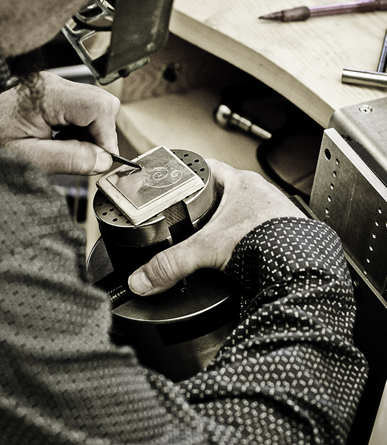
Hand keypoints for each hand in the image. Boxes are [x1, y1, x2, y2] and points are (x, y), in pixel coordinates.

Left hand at [0, 71, 119, 173]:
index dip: (106, 136)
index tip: (101, 159)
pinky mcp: (57, 95)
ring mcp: (56, 87)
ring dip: (91, 133)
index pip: (99, 107)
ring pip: (98, 108)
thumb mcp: (33, 159)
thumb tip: (103, 160)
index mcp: (48, 95)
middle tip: (84, 156)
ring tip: (68, 149)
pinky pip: (86, 110)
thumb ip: (71, 159)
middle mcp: (55, 85)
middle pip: (103, 104)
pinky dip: (82, 130)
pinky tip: (65, 141)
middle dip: (100, 135)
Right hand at [128, 159, 306, 295]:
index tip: (176, 178)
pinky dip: (244, 239)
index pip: (207, 167)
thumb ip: (171, 264)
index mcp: (241, 183)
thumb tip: (143, 277)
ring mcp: (272, 213)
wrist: (301, 266)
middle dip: (204, 202)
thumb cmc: (270, 239)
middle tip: (187, 213)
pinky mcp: (281, 233)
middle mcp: (259, 194)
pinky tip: (235, 252)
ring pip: (240, 211)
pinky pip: (256, 229)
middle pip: (223, 190)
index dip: (189, 171)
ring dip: (226, 222)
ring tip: (208, 235)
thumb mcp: (207, 249)